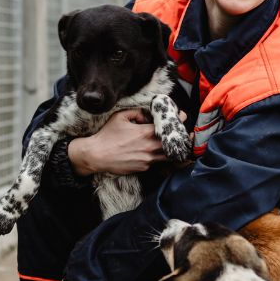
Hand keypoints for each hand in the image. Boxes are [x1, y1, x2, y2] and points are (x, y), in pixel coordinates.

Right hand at [69, 109, 185, 175]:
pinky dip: (155, 156)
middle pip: (172, 143)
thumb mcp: (120, 117)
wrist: (97, 156)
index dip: (178, 120)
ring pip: (166, 155)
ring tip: (173, 143)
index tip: (182, 116)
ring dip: (170, 149)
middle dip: (179, 136)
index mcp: (146, 133)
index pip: (168, 127)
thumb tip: (148, 115)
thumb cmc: (107, 135)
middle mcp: (150, 147)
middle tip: (182, 131)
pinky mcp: (143, 168)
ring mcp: (147, 160)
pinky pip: (154, 162)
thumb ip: (137, 112)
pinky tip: (152, 152)